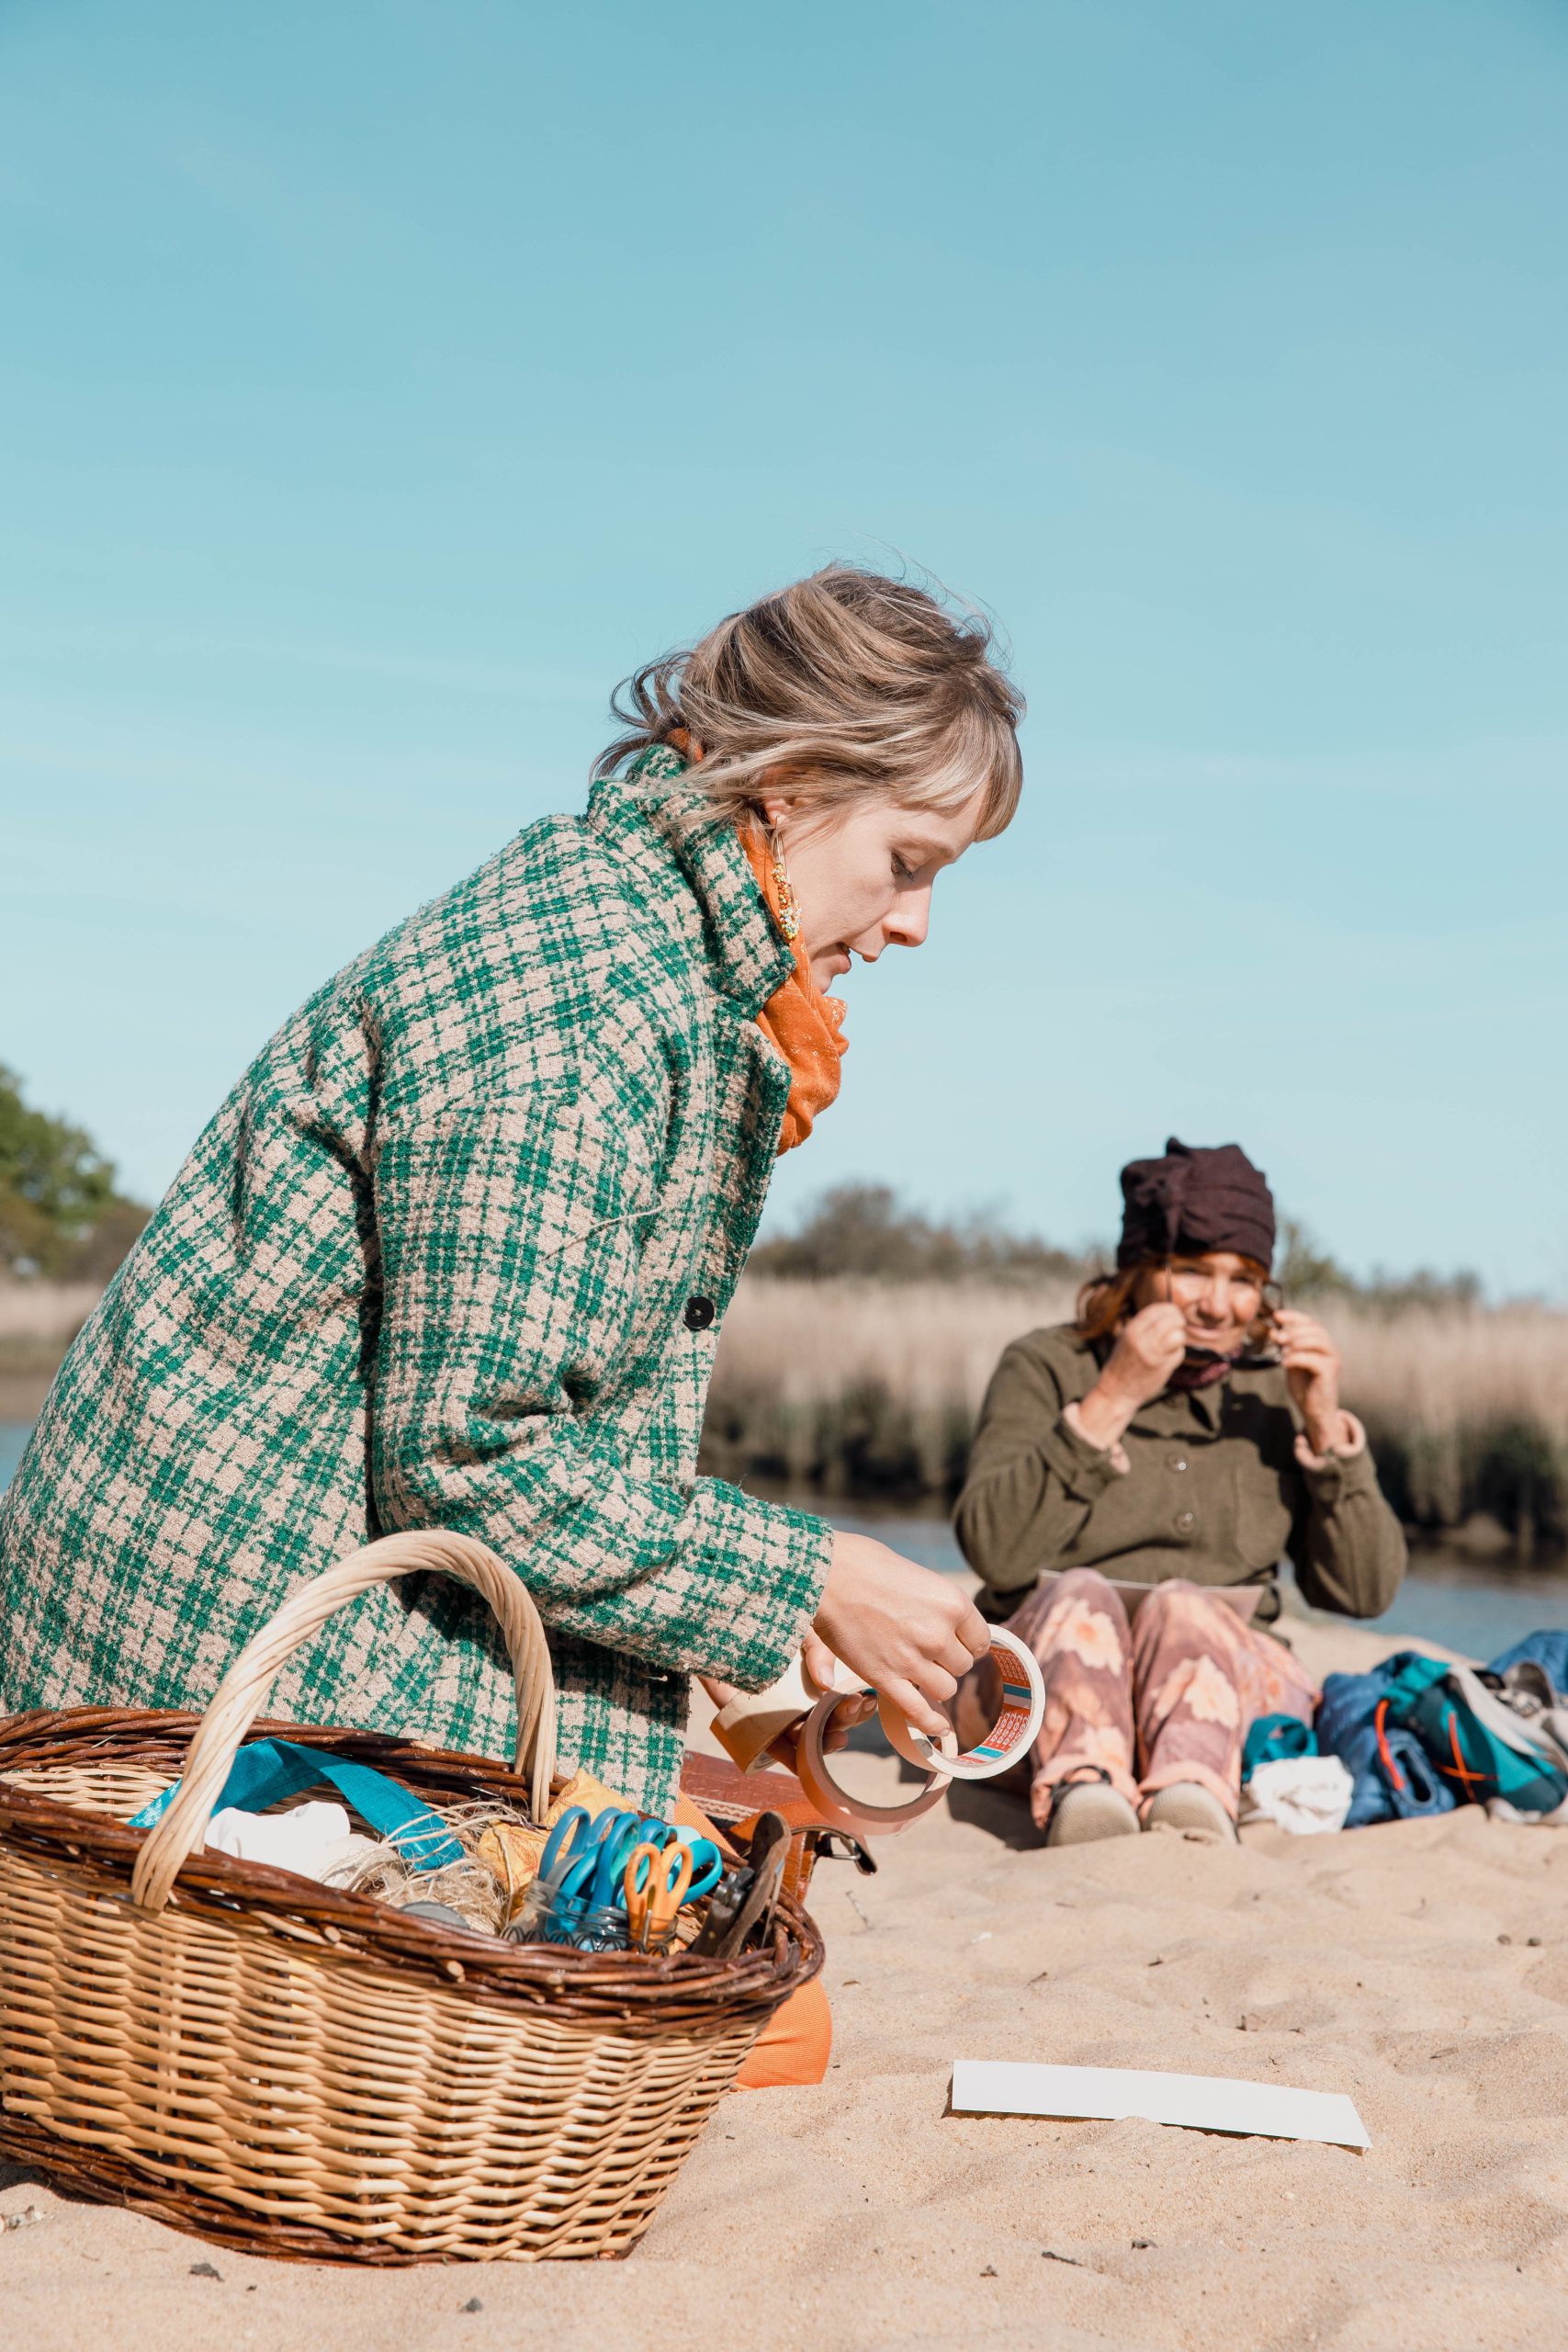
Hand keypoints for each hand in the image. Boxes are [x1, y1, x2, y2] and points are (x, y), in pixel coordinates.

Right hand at [812, 1530, 989, 1740]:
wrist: (824, 1573)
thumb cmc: (867, 1564)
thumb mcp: (919, 1576)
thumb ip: (939, 1608)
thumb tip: (948, 1628)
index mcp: (952, 1603)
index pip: (981, 1640)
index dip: (966, 1641)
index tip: (952, 1638)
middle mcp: (938, 1634)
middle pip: (962, 1665)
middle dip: (947, 1659)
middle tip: (923, 1645)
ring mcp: (911, 1659)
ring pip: (945, 1689)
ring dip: (934, 1682)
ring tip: (916, 1666)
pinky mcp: (884, 1678)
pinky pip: (917, 1711)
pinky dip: (931, 1723)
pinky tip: (941, 1728)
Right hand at [1076, 1302, 1187, 1446]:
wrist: (1117, 1390)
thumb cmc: (1123, 1363)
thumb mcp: (1127, 1338)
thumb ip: (1144, 1326)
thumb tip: (1167, 1313)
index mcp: (1131, 1329)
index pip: (1158, 1310)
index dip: (1170, 1310)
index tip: (1173, 1315)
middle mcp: (1141, 1339)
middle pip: (1172, 1320)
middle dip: (1178, 1322)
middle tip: (1178, 1328)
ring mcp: (1152, 1354)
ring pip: (1178, 1336)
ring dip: (1179, 1339)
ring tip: (1172, 1344)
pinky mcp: (1161, 1367)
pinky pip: (1179, 1353)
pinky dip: (1177, 1354)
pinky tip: (1167, 1358)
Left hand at [1273, 1308, 1351, 1453]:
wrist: (1314, 1410)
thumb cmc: (1304, 1386)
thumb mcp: (1291, 1362)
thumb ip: (1285, 1347)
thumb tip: (1273, 1332)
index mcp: (1321, 1344)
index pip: (1310, 1322)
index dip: (1294, 1316)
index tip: (1276, 1316)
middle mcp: (1330, 1349)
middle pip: (1314, 1329)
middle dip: (1293, 1330)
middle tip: (1276, 1337)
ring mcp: (1332, 1360)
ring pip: (1317, 1340)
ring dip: (1296, 1342)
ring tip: (1281, 1350)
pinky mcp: (1330, 1372)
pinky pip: (1313, 1359)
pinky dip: (1296, 1358)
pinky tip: (1285, 1364)